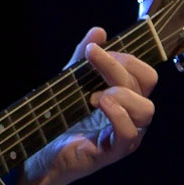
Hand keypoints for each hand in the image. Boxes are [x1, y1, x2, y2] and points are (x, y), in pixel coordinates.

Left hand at [14, 27, 157, 184]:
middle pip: (147, 83)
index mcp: (125, 98)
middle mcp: (130, 116)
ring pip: (146, 109)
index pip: (144, 73)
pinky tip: (98, 104)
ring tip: (94, 94)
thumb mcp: (69, 83)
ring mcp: (123, 135)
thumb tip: (99, 31)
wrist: (35, 153)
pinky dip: (117, 115)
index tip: (94, 51)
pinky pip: (129, 134)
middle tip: (93, 63)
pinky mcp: (110, 152)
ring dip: (121, 92)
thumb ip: (83, 59)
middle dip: (120, 66)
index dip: (125, 57)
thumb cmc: (57, 120)